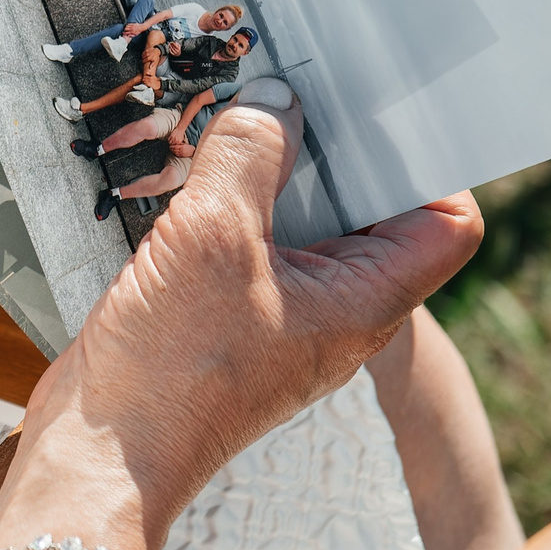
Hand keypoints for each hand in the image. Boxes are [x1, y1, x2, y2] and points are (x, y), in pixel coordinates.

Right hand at [0, 89, 482, 549]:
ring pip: (306, 221)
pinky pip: (255, 240)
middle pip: (373, 210)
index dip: (425, 163)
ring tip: (241, 121)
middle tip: (298, 92)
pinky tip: (196, 173)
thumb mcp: (212, 237)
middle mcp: (339, 310)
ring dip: (277, 170)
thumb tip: (273, 101)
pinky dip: (236, 199)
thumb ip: (249, 154)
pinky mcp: (233, 314)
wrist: (102, 457)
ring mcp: (285, 313)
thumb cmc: (171, 372)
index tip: (375, 115)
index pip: (448, 223)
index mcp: (367, 303)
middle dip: (337, 149)